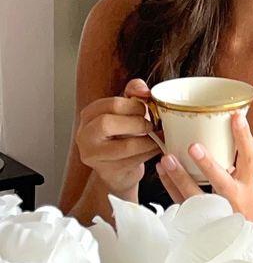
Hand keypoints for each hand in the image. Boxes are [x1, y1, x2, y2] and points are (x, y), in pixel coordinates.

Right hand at [75, 78, 161, 201]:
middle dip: (137, 123)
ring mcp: (93, 156)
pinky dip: (151, 153)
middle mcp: (84, 135)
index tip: (147, 108)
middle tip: (150, 125)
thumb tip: (143, 90)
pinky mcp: (108, 172)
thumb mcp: (126, 110)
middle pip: (107, 123)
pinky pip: (134, 161)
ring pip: (125, 146)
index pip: (111, 104)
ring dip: (149, 140)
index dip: (135, 105)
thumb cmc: (123, 135)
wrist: (120, 169)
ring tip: (158, 137)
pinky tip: (157, 148)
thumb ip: (134, 92)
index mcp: (89, 115)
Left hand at [156, 111, 252, 252]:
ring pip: (196, 197)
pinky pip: (182, 204)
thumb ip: (234, 161)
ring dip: (180, 177)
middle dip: (208, 165)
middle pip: (221, 182)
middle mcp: (234, 199)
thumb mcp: (245, 182)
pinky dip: (170, 187)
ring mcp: (216, 212)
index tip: (236, 117)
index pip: (250, 158)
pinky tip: (161, 171)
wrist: (246, 239)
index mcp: (247, 184)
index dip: (244, 137)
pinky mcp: (199, 223)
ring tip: (166, 159)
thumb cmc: (242, 202)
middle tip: (193, 146)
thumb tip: (220, 124)